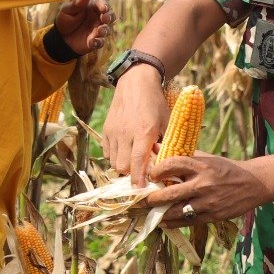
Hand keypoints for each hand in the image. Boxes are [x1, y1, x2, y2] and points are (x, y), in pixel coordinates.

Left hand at [55, 0, 112, 56]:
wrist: (61, 37)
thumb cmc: (65, 19)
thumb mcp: (67, 10)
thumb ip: (76, 4)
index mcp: (92, 7)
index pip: (102, 5)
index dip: (105, 6)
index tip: (103, 8)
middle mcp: (97, 18)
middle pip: (110, 16)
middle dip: (109, 17)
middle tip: (104, 19)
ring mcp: (97, 30)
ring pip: (107, 30)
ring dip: (104, 30)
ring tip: (99, 32)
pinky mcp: (95, 41)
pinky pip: (100, 42)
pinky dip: (98, 42)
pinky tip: (92, 42)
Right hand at [102, 66, 169, 184]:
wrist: (136, 83)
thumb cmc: (156, 103)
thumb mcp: (167, 122)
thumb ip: (167, 143)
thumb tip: (167, 165)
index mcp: (143, 132)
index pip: (137, 162)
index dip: (138, 179)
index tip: (141, 190)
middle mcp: (125, 133)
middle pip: (122, 167)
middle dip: (131, 174)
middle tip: (141, 173)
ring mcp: (113, 132)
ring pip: (112, 161)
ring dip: (122, 166)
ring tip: (132, 162)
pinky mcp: (106, 130)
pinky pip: (106, 152)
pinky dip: (114, 157)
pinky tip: (124, 152)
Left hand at [145, 154, 270, 227]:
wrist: (253, 184)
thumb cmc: (225, 168)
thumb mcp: (206, 158)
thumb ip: (181, 155)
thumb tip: (156, 146)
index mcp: (201, 165)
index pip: (172, 165)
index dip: (156, 171)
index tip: (150, 175)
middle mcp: (203, 184)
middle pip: (170, 193)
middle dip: (152, 198)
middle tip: (143, 199)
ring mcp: (207, 202)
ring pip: (176, 211)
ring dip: (160, 213)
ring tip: (149, 212)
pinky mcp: (212, 216)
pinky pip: (187, 222)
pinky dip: (173, 223)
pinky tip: (163, 222)